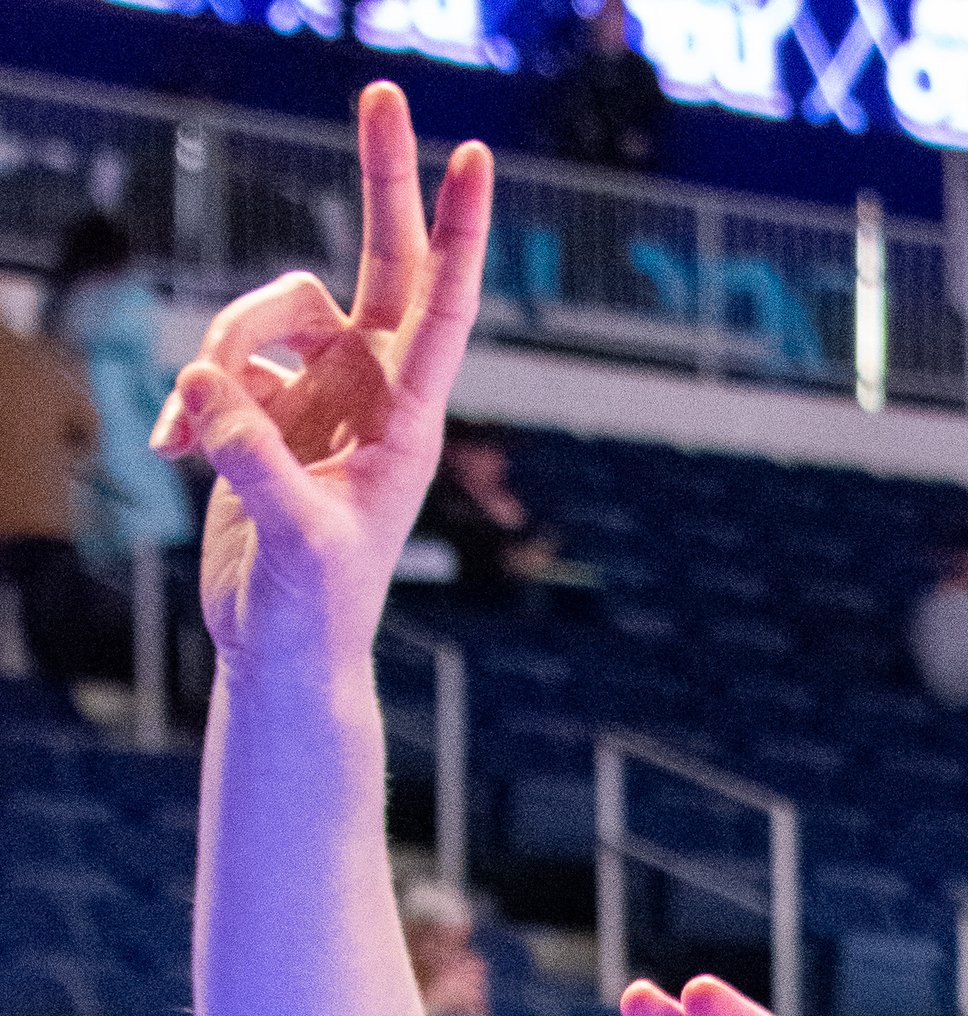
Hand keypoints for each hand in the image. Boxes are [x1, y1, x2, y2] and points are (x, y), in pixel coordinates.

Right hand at [152, 83, 489, 682]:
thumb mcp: (293, 539)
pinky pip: (218, 363)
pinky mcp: (267, 411)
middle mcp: (372, 392)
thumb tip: (203, 386)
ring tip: (201, 434)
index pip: (443, 308)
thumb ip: (253, 460)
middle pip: (381, 262)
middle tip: (385, 92)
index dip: (458, 233)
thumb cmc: (315, 610)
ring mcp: (320, 394)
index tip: (472, 157)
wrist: (283, 650)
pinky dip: (190, 403)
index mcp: (407, 420)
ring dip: (223, 348)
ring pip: (267, 311)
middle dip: (381, 181)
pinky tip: (174, 458)